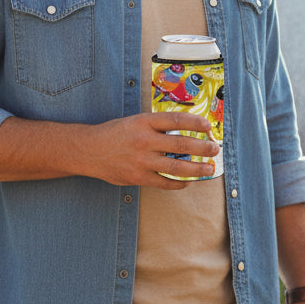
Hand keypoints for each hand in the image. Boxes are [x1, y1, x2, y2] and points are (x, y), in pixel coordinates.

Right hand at [83, 112, 219, 187]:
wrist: (89, 151)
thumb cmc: (116, 134)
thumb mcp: (135, 121)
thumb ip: (157, 126)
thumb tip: (186, 130)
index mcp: (144, 122)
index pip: (176, 120)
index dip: (195, 122)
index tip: (208, 126)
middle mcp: (144, 140)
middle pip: (181, 144)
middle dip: (203, 148)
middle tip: (215, 149)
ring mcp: (141, 161)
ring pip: (177, 167)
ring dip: (197, 169)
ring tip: (209, 168)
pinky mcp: (138, 177)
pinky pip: (165, 183)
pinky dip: (179, 183)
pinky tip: (189, 181)